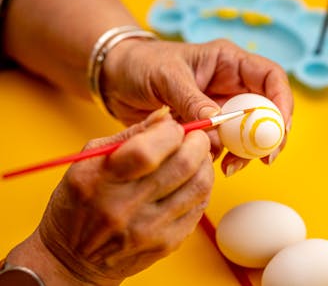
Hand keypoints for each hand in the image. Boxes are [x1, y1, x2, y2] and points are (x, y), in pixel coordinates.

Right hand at [7, 108, 213, 284]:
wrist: (75, 260)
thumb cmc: (78, 205)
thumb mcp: (89, 162)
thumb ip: (129, 135)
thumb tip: (165, 115)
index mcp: (102, 181)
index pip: (149, 150)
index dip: (171, 131)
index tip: (173, 127)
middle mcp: (127, 208)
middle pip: (183, 165)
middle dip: (197, 141)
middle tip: (195, 136)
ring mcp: (150, 229)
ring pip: (199, 185)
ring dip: (204, 163)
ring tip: (198, 155)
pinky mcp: (167, 243)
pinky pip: (200, 207)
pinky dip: (203, 186)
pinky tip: (193, 179)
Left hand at [102, 38, 293, 174]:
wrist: (115, 79)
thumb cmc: (141, 64)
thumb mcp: (167, 76)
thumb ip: (193, 100)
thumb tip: (218, 125)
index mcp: (229, 62)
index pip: (271, 78)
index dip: (281, 102)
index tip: (279, 128)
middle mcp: (230, 85)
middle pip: (266, 111)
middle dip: (269, 136)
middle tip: (265, 159)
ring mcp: (220, 108)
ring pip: (248, 133)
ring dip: (245, 152)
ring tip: (228, 167)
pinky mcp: (207, 127)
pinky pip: (225, 146)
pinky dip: (222, 157)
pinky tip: (207, 163)